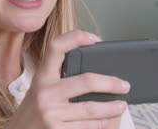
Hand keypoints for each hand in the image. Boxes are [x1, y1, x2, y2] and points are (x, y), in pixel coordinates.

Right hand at [5, 30, 129, 128]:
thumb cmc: (33, 112)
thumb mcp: (39, 90)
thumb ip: (59, 79)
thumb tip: (95, 72)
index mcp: (41, 77)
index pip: (55, 47)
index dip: (76, 37)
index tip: (95, 39)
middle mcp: (44, 93)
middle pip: (86, 80)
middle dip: (111, 82)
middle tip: (124, 85)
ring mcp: (50, 114)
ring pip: (91, 108)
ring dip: (112, 107)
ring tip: (121, 105)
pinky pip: (87, 127)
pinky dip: (102, 124)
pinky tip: (107, 120)